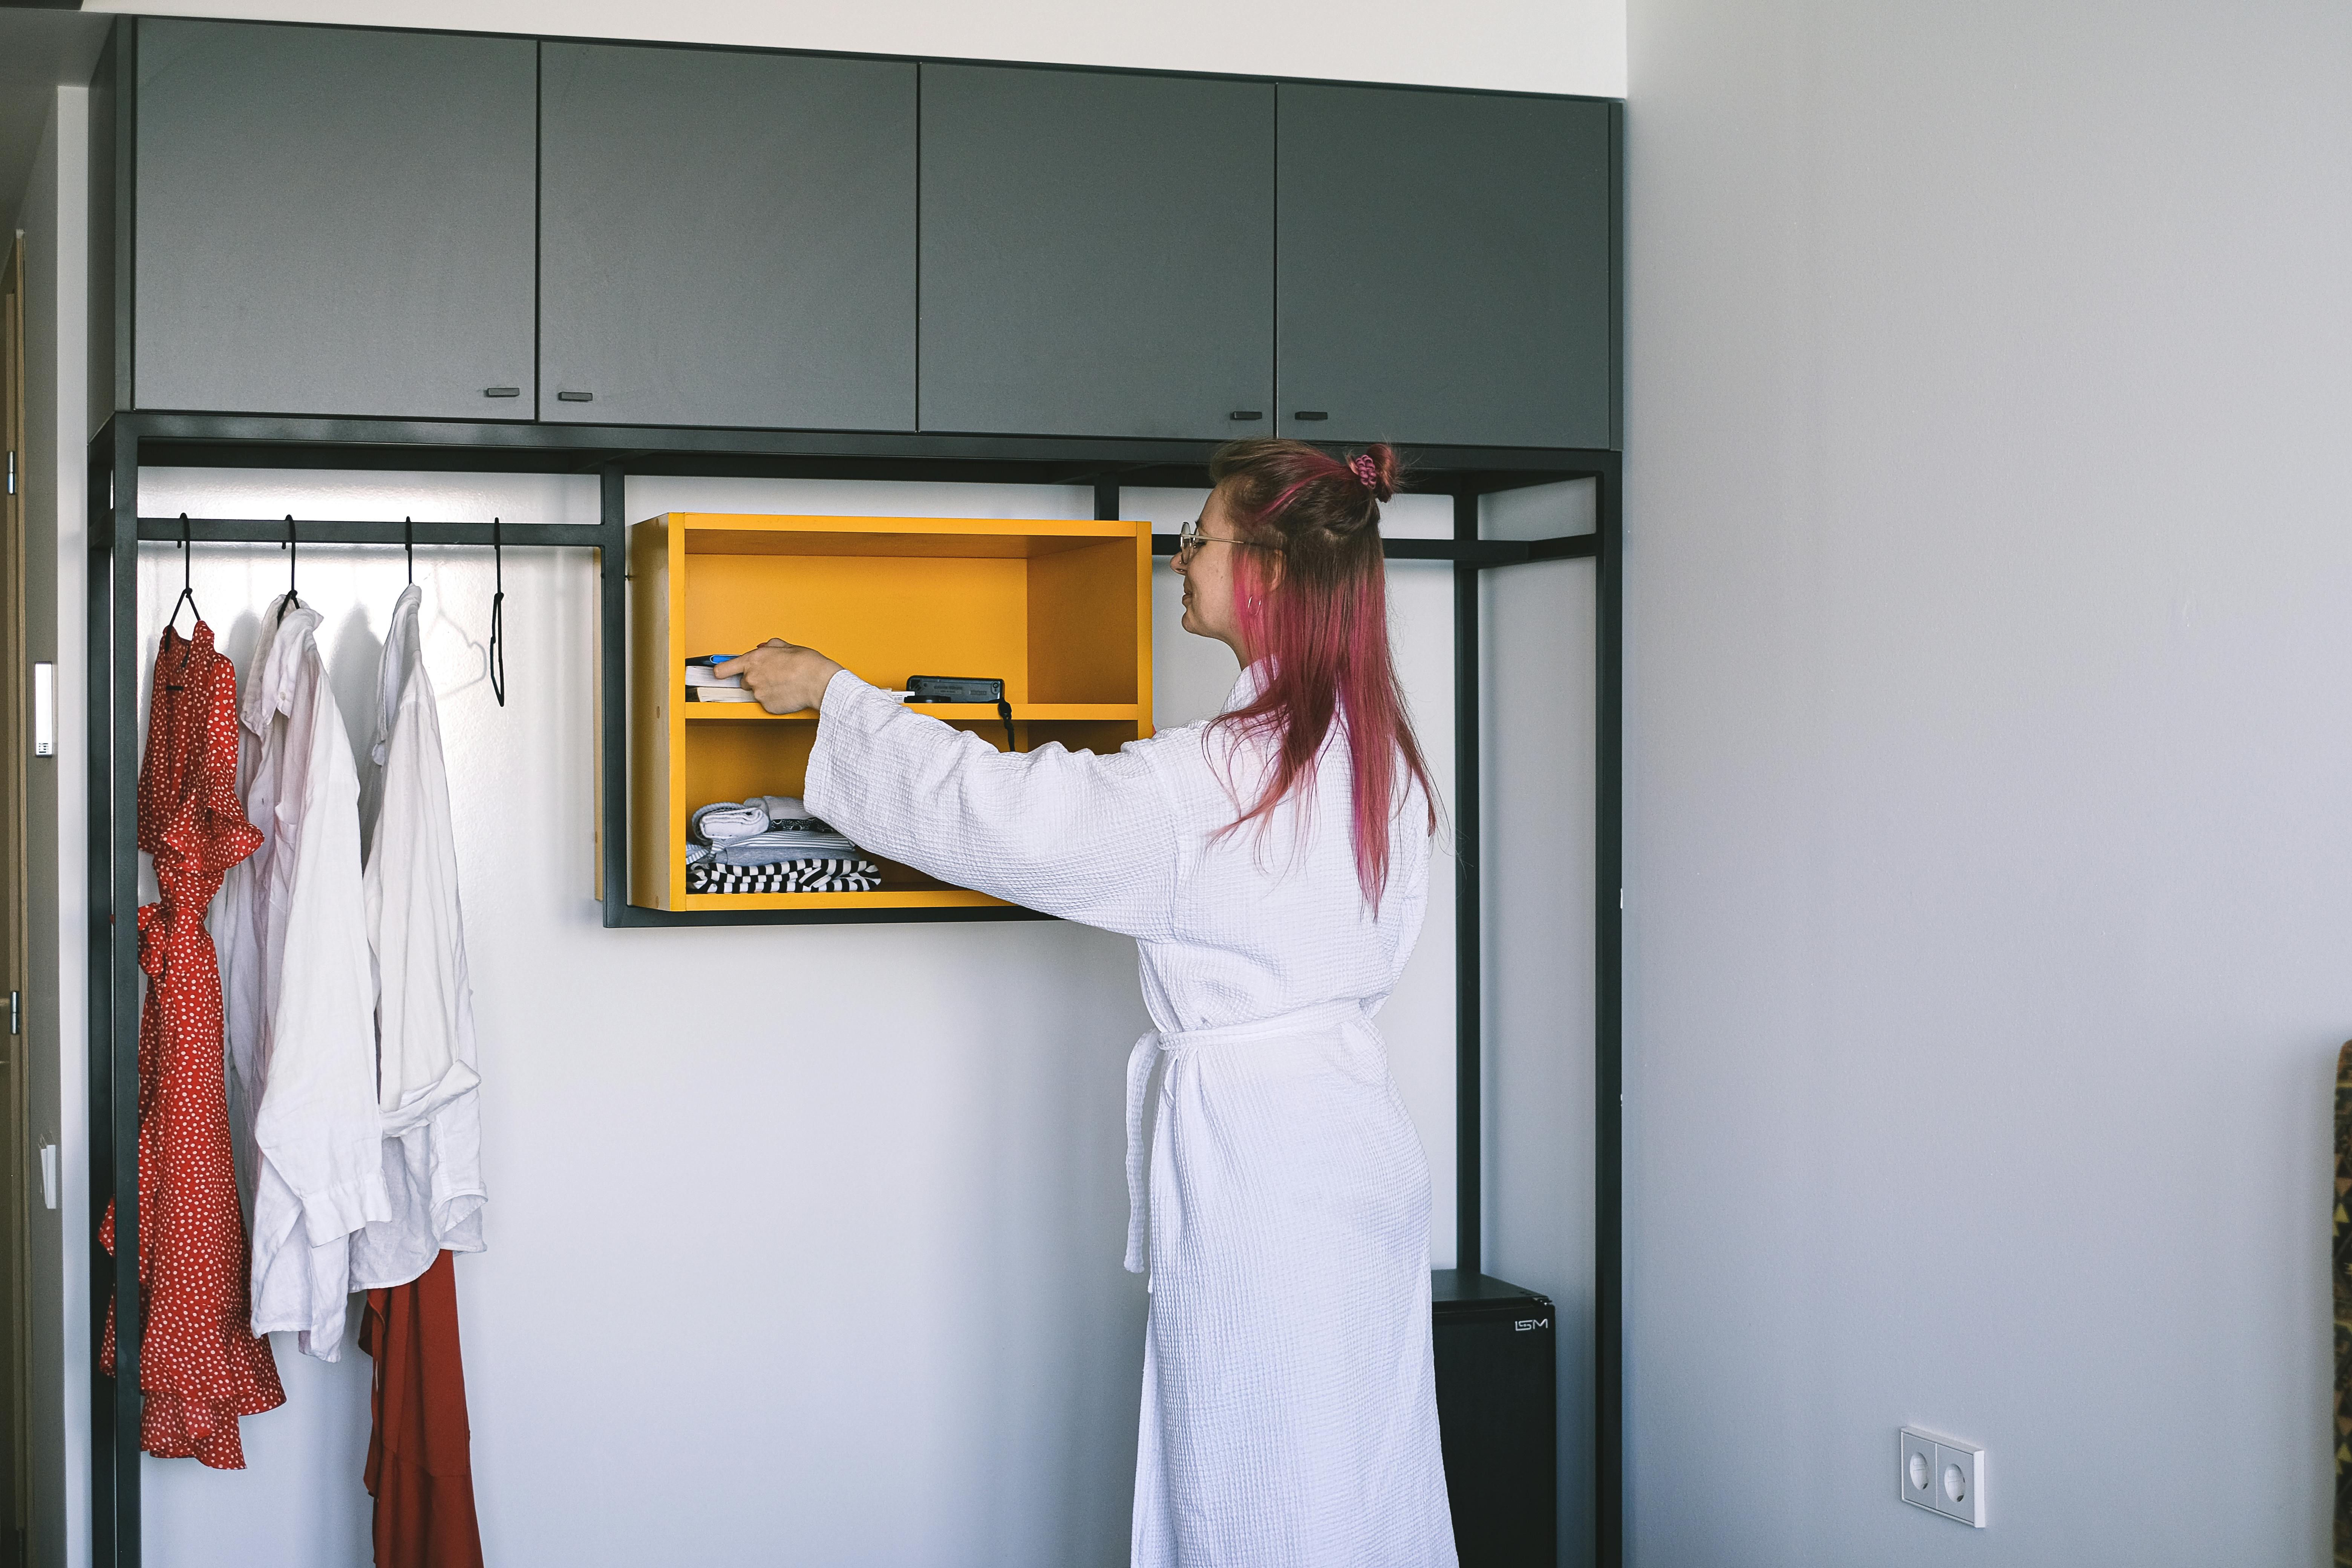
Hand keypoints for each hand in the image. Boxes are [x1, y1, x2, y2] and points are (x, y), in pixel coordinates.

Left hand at [716, 639, 843, 715]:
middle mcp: (752, 677)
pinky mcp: (768, 707)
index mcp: (753, 660)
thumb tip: (765, 646)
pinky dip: (776, 701)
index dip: (721, 671)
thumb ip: (771, 646)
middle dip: (756, 679)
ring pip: (758, 693)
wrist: (819, 681)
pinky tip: (788, 693)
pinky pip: (768, 704)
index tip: (719, 673)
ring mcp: (759, 694)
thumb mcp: (787, 646)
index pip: (724, 669)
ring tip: (785, 684)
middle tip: (774, 676)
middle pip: (745, 682)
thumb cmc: (806, 663)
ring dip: (767, 690)